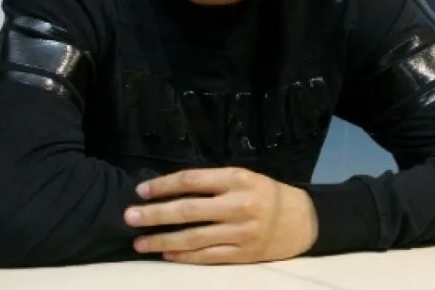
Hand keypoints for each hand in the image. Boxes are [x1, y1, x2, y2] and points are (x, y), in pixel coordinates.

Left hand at [123, 167, 317, 263]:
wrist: (304, 220)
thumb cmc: (268, 195)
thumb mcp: (246, 178)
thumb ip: (214, 184)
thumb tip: (171, 191)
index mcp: (239, 179)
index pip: (193, 180)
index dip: (164, 186)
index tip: (141, 190)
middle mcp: (239, 204)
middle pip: (188, 210)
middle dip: (155, 214)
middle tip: (129, 216)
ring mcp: (241, 231)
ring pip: (193, 237)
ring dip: (162, 240)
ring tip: (139, 242)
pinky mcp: (243, 254)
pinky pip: (206, 256)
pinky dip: (184, 256)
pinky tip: (166, 254)